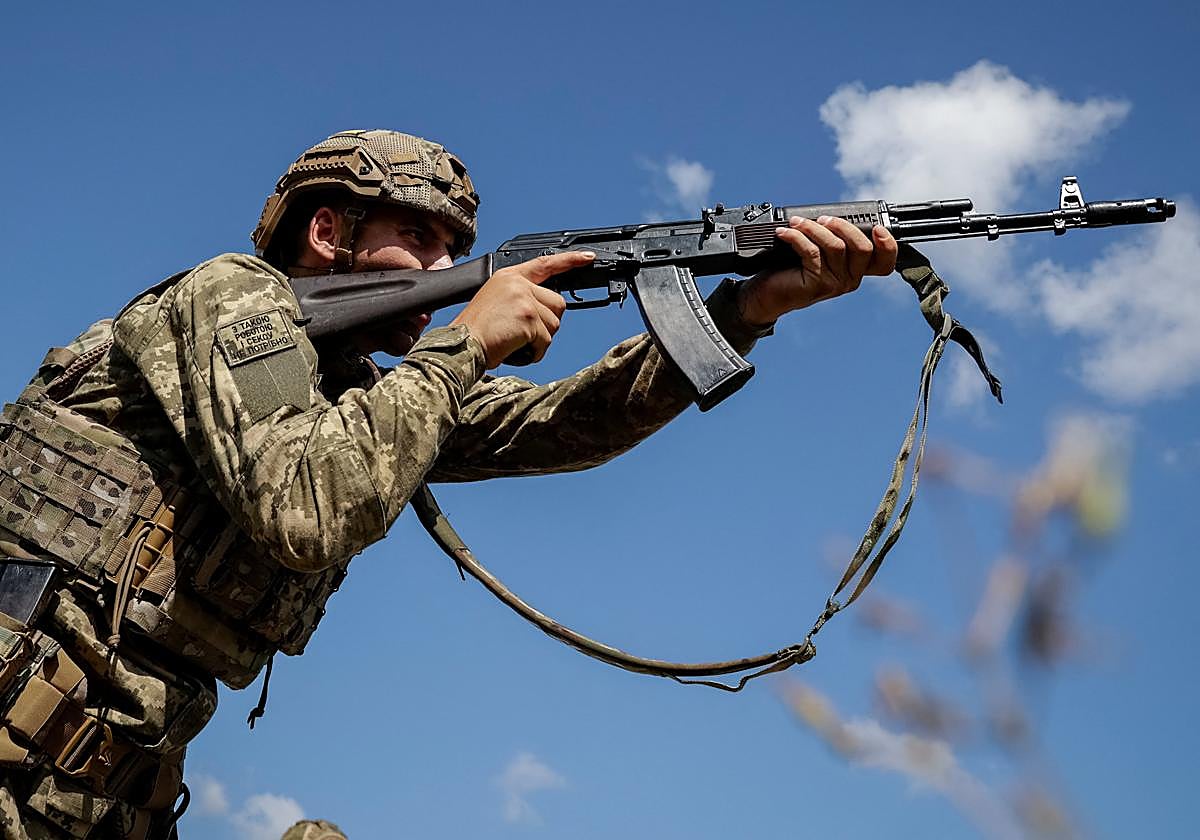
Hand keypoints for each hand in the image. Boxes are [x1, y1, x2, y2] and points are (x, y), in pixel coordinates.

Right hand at [451, 251, 594, 367]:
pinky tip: (517, 349)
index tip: (587, 257)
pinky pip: (546, 340)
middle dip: (547, 323)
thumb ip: (520, 296)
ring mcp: (524, 299)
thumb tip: (548, 309)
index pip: (545, 264)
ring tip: (516, 340)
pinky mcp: (528, 318)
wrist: (462, 345)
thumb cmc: (476, 331)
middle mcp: (518, 284)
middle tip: (524, 332)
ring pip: (554, 324)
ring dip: (540, 339)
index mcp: (509, 276)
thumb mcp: (495, 301)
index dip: (569, 261)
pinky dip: (535, 351)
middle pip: (558, 303)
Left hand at [737, 217, 897, 325]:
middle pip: (863, 248)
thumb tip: (832, 215)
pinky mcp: (816, 285)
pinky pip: (812, 253)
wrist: (765, 295)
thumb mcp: (817, 251)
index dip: (888, 245)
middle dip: (844, 226)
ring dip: (815, 229)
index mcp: (855, 270)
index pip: (884, 262)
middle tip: (822, 219)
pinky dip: (797, 237)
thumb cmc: (789, 270)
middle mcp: (850, 279)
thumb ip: (832, 238)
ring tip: (796, 223)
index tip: (877, 227)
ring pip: (836, 247)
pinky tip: (784, 233)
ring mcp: (835, 284)